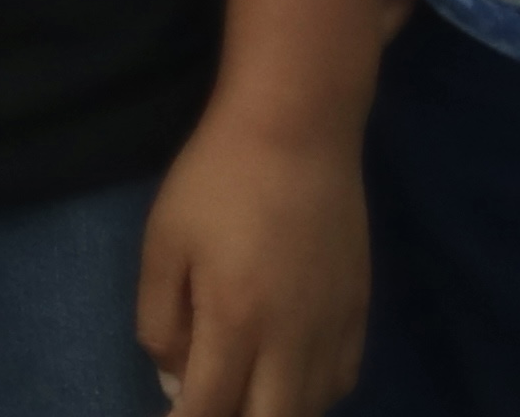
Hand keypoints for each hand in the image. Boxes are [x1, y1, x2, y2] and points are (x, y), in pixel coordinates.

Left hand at [138, 115, 364, 416]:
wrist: (296, 131)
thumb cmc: (215, 180)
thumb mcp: (163, 242)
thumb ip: (160, 318)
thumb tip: (173, 378)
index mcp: (235, 322)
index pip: (211, 409)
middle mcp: (293, 340)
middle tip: (206, 406)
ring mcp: (334, 328)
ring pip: (310, 408)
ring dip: (272, 411)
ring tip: (240, 392)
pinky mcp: (359, 312)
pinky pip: (341, 381)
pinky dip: (311, 395)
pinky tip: (285, 378)